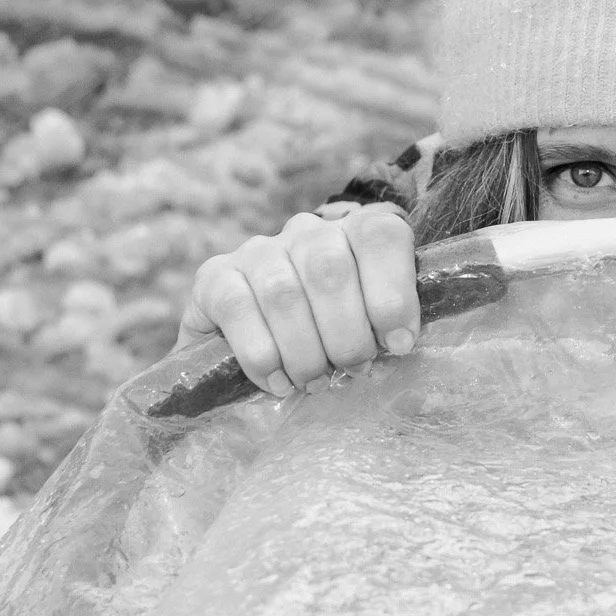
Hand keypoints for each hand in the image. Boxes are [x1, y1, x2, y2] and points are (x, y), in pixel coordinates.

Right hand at [178, 205, 419, 394]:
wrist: (253, 342)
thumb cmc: (328, 337)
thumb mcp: (369, 325)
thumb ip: (387, 323)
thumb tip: (401, 344)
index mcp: (353, 233)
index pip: (379, 236)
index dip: (393, 293)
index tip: (399, 344)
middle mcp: (305, 232)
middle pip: (330, 269)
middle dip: (348, 335)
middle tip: (353, 370)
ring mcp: (257, 251)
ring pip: (283, 293)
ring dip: (305, 352)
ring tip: (315, 383)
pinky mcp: (214, 276)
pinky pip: (237, 310)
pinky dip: (262, 356)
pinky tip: (278, 382)